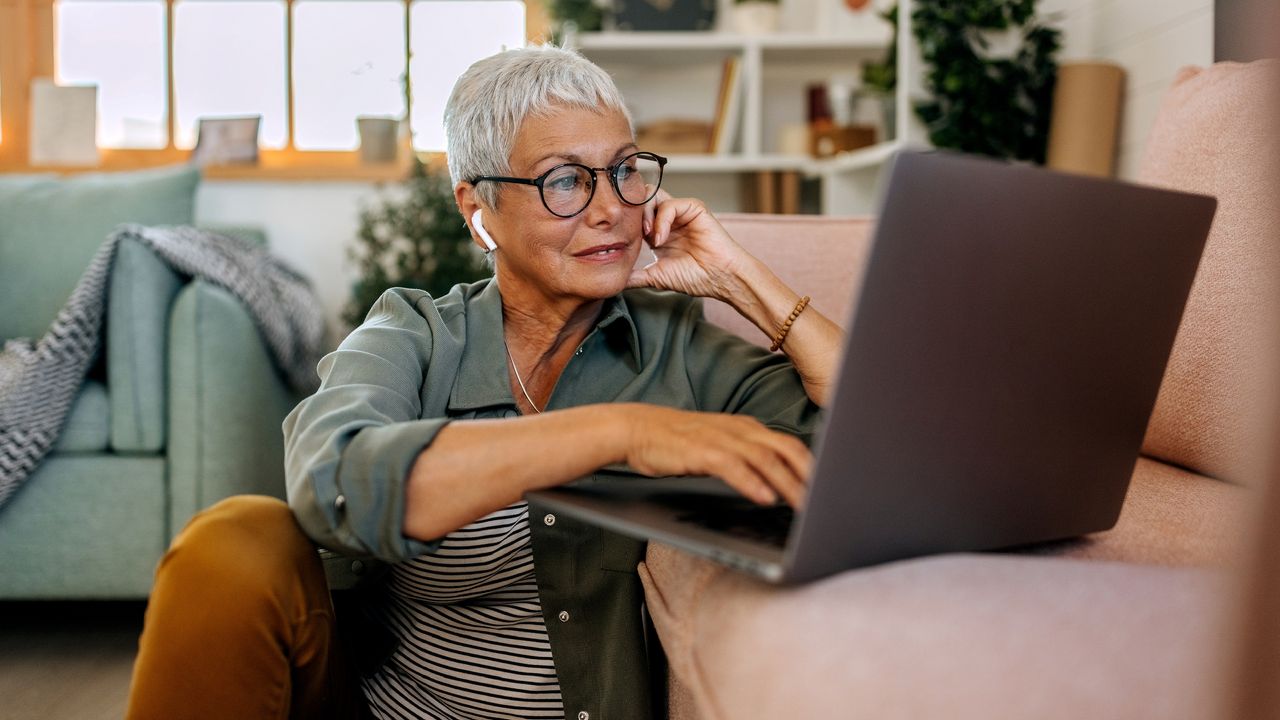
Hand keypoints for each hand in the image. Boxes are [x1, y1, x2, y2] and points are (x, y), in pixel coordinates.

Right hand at [617, 404, 812, 508]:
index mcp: (746, 427)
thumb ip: (746, 457)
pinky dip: (752, 483)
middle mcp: (739, 430)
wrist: (637, 428)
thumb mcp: (719, 445)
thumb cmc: (677, 441)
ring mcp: (721, 439)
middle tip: (826, 502)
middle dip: (809, 476)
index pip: (789, 445)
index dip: (811, 467)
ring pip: (766, 460)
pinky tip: (764, 499)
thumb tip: (773, 481)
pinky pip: (734, 467)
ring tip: (804, 506)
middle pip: (786, 449)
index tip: (827, 489)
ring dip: (788, 484)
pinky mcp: (702, 452)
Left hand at [629, 188, 756, 302]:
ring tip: (649, 237)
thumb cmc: (695, 278)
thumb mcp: (656, 277)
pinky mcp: (694, 208)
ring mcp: (681, 212)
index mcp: (658, 232)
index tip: (620, 241)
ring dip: (646, 215)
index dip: (624, 224)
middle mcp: (668, 219)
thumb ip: (635, 276)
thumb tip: (614, 283)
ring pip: (652, 196)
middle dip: (632, 215)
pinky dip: (661, 220)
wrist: (719, 278)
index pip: (633, 216)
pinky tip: (661, 238)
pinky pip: (670, 203)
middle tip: (634, 236)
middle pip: (640, 200)